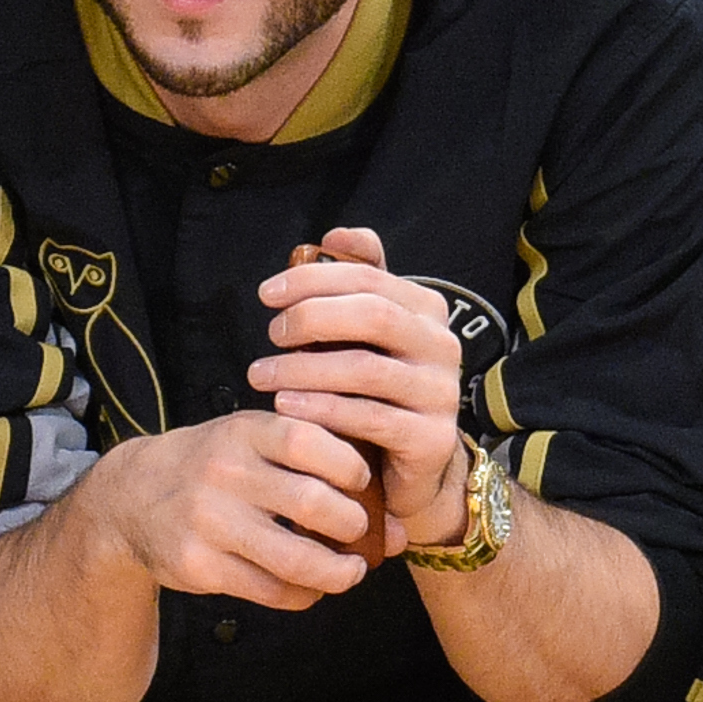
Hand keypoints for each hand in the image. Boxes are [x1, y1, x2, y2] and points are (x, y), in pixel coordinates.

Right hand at [77, 409, 382, 612]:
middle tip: (359, 532)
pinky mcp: (198, 565)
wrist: (129, 497)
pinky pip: (271, 590)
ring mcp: (208, 522)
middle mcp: (222, 473)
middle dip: (353, 525)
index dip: (350, 467)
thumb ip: (319, 469)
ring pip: (296, 559)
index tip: (360, 485)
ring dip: (339, 572)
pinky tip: (309, 587)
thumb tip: (399, 529)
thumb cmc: (214, 466)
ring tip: (349, 571)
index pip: (311, 441)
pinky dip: (303, 595)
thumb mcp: (252, 443)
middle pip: (313, 504)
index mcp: (242, 431)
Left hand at [247, 228, 469, 549]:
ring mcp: (441, 393)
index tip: (266, 294)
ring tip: (261, 375)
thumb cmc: (375, 389)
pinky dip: (322, 409)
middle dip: (311, 318)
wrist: (409, 467)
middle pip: (373, 315)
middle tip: (269, 334)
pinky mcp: (432, 438)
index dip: (313, 279)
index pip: (368, 276)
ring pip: (366, 370)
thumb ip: (357, 281)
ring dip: (304, 369)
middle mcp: (442, 346)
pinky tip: (285, 407)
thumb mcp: (365, 334)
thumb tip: (337, 234)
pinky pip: (370, 418)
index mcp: (426, 309)